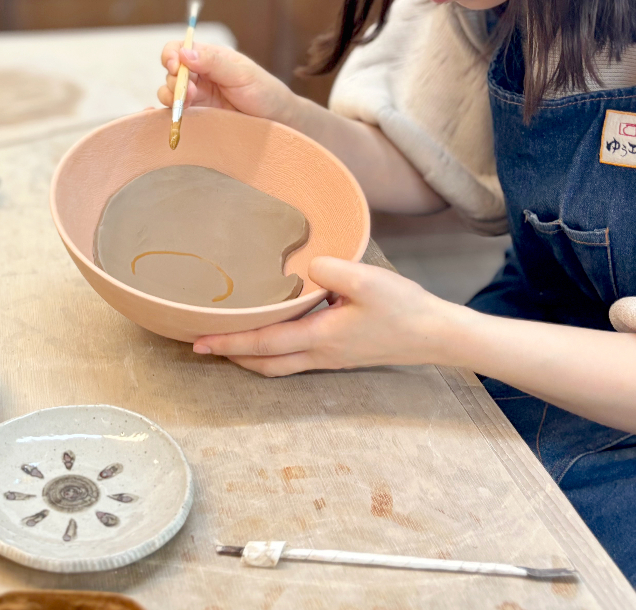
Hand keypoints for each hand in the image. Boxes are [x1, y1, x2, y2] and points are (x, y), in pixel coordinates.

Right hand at [157, 41, 295, 122]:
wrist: (279, 122)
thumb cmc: (265, 92)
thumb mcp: (241, 74)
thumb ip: (213, 63)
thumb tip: (184, 52)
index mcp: (210, 57)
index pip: (180, 49)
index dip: (172, 55)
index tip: (175, 66)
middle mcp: (200, 74)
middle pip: (171, 71)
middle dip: (174, 80)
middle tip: (190, 92)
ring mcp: (197, 95)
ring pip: (170, 91)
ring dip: (171, 96)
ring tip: (186, 103)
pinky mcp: (198, 114)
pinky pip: (176, 110)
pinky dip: (169, 111)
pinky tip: (173, 114)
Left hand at [190, 257, 461, 375]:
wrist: (437, 334)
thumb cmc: (404, 308)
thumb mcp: (367, 280)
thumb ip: (330, 270)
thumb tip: (306, 269)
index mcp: (319, 338)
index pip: (263, 344)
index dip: (229, 343)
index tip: (198, 342)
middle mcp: (320, 354)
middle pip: (265, 364)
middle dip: (232, 357)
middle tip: (203, 346)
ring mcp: (331, 358)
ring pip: (280, 365)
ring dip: (251, 357)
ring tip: (229, 342)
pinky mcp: (342, 354)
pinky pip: (296, 359)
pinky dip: (273, 352)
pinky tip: (274, 334)